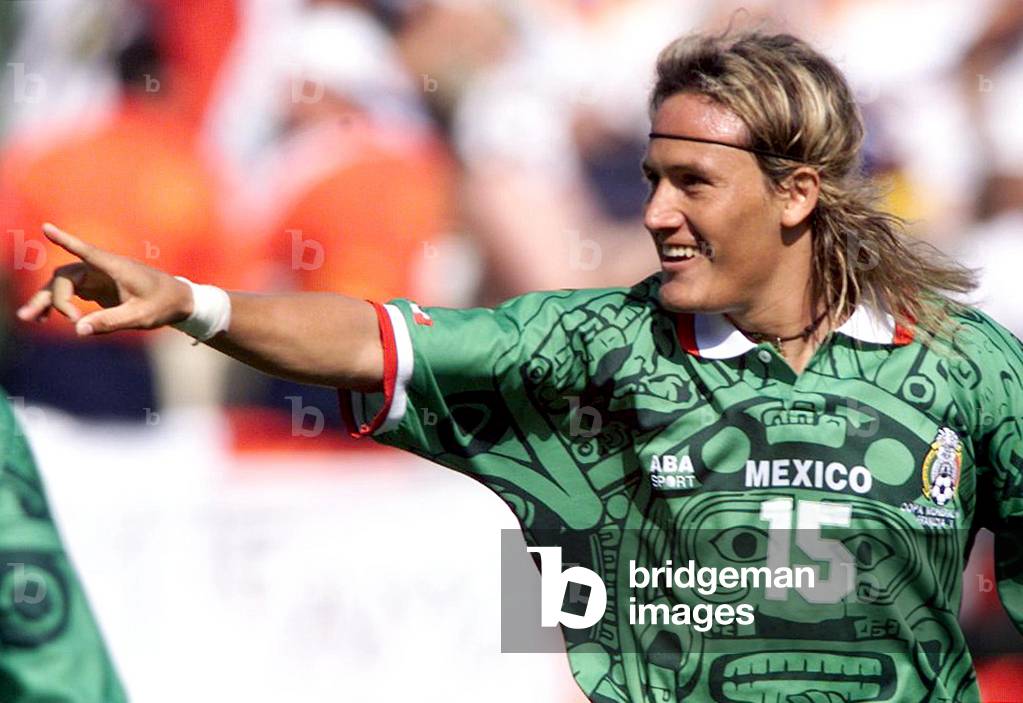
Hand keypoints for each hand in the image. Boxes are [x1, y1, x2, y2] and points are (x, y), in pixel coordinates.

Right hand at [16, 223, 193, 335]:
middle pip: (65, 277)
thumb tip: (78, 330)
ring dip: (46, 300)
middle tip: (41, 320)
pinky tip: (44, 319)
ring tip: (29, 318)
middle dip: (50, 297)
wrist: (178, 300)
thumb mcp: (140, 317)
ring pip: (63, 285)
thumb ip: (111, 321)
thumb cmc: (163, 305)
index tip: (47, 228)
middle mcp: (102, 269)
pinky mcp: (96, 287)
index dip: (66, 241)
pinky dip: (58, 304)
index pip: (87, 252)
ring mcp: (97, 277)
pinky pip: (70, 293)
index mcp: (116, 268)